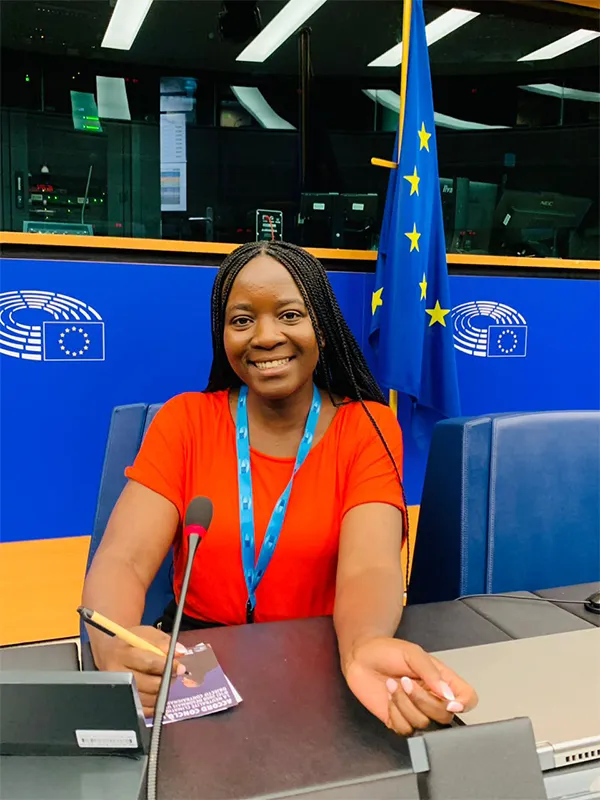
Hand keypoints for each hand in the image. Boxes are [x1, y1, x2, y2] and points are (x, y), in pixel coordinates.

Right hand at [94, 625, 186, 716]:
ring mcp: (117, 690)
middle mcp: (117, 673)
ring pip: (147, 698)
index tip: (180, 667)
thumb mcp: (145, 634)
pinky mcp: (120, 702)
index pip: (149, 663)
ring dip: (161, 692)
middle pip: (149, 684)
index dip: (168, 666)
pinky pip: (142, 710)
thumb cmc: (129, 643)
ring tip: (165, 681)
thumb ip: (163, 642)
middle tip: (174, 675)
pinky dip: (154, 703)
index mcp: (122, 653)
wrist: (107, 652)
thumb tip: (180, 652)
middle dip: (167, 680)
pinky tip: (156, 692)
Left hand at [343, 637, 477, 735]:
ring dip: (405, 703)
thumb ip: (431, 672)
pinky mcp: (399, 720)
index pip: (468, 698)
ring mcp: (416, 711)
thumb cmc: (387, 650)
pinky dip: (395, 712)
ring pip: (423, 724)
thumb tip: (449, 695)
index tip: (449, 701)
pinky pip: (405, 729)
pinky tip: (388, 696)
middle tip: (406, 681)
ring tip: (393, 684)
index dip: (464, 704)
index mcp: (442, 680)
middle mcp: (432, 698)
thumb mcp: (412, 653)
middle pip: (445, 716)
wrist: (360, 657)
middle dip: (423, 700)